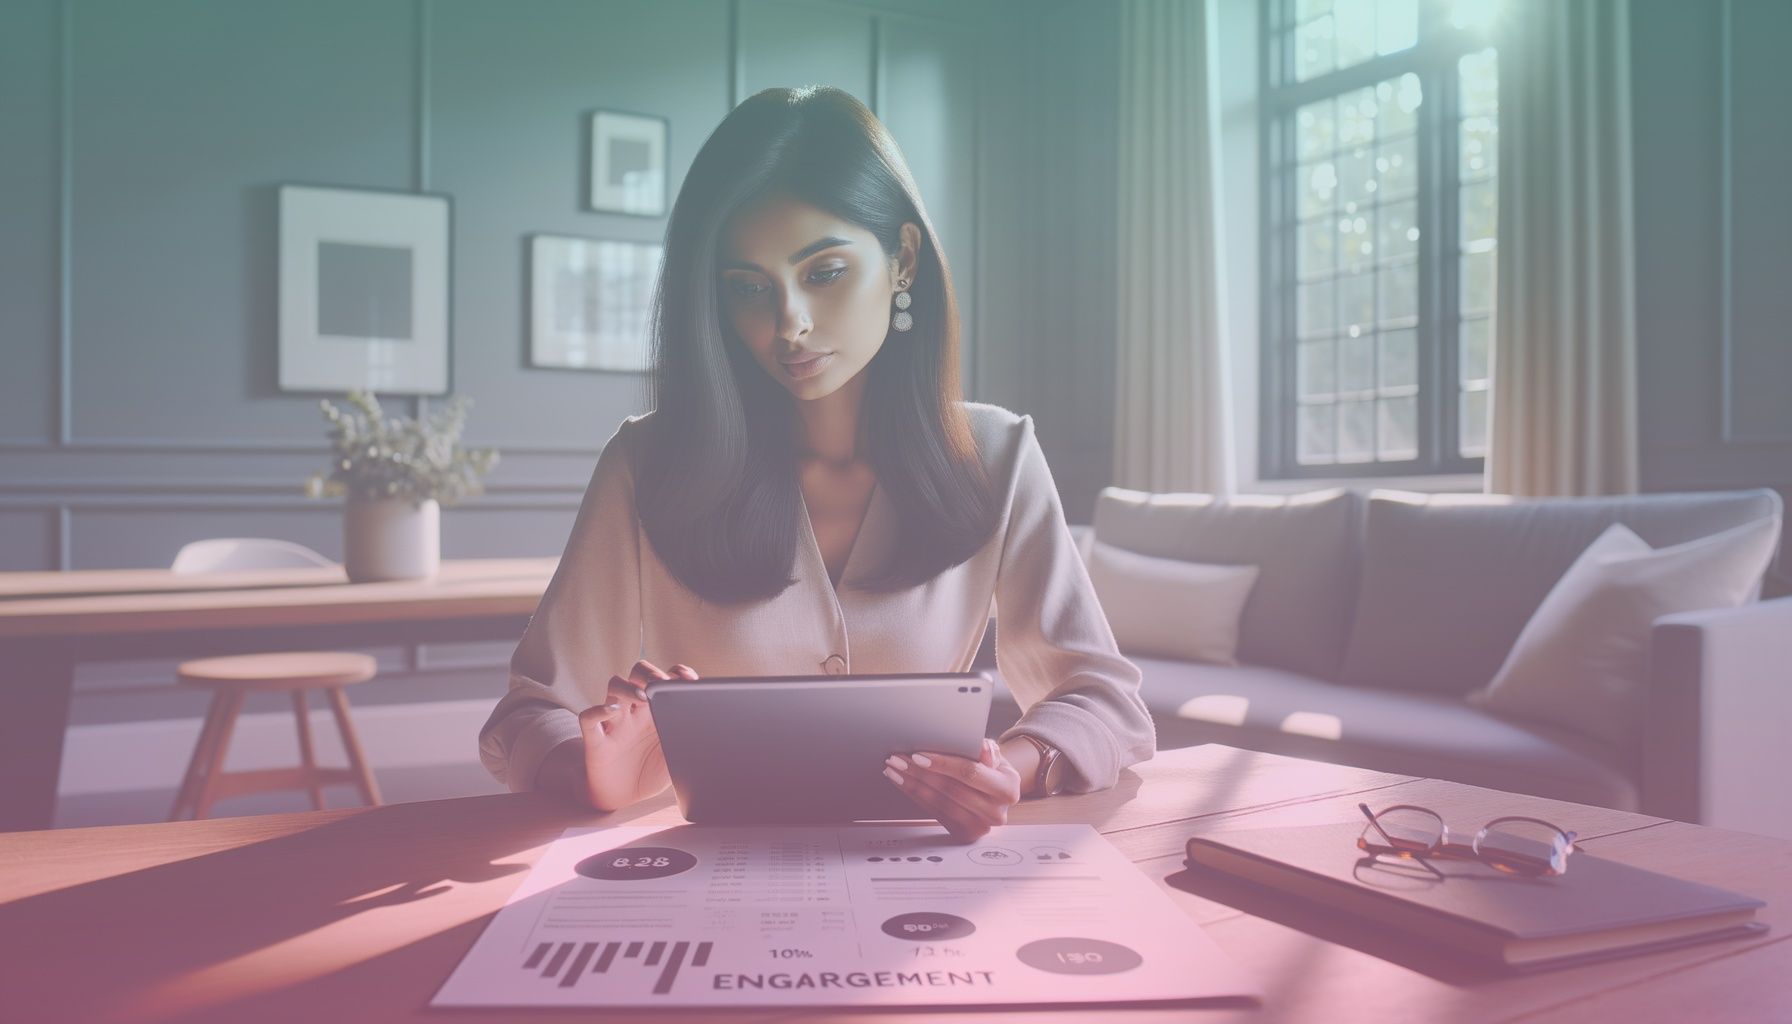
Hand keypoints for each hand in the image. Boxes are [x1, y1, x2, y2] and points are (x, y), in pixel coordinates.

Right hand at [573, 659, 698, 811]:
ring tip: (642, 697)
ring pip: (614, 686)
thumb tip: (717, 735)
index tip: (690, 680)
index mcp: (657, 711)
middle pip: (638, 673)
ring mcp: (615, 723)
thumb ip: (690, 741)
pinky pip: (589, 718)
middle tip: (661, 683)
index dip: (676, 673)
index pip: (664, 679)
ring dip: (628, 687)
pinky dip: (598, 711)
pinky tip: (613, 712)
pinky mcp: (596, 742)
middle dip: (651, 673)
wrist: (623, 799)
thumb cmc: (650, 772)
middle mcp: (636, 711)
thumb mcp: (677, 755)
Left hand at [882, 738, 1022, 842]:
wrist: (996, 793)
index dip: (943, 763)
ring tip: (894, 768)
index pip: (971, 773)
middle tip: (897, 759)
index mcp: (1008, 789)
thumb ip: (987, 750)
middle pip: (951, 789)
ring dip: (912, 784)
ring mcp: (981, 826)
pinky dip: (915, 795)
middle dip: (920, 772)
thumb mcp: (995, 755)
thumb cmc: (991, 768)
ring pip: (939, 803)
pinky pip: (934, 812)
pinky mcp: (965, 834)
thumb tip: (982, 749)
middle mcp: (997, 812)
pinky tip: (902, 782)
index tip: (918, 754)